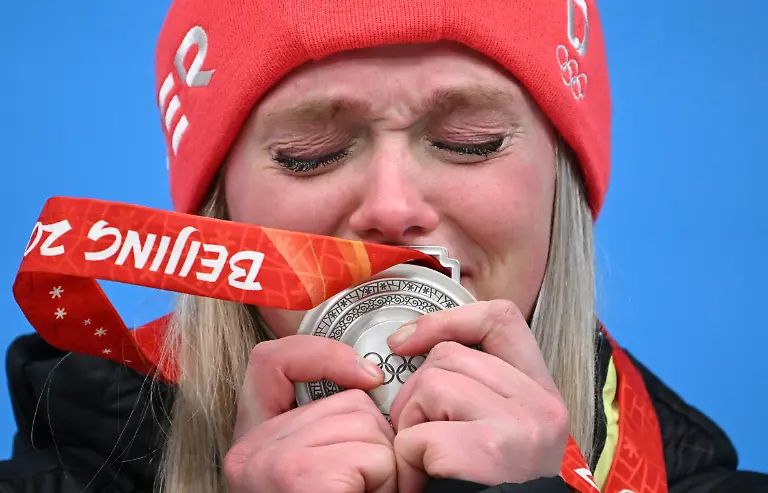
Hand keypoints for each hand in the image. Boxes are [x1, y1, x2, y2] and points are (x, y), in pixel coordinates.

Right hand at [223, 335, 397, 492]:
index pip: (270, 361)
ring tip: (367, 492)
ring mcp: (271, 461)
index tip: (368, 376)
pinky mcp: (299, 477)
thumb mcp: (316, 463)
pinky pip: (371, 455)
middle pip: (345, 400)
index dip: (323, 355)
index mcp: (250, 441)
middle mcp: (250, 449)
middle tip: (365, 480)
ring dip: (385, 464)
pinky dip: (386, 481)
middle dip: (372, 438)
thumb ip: (323, 423)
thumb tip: (370, 382)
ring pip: (365, 423)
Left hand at [387, 299, 568, 492]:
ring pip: (430, 387)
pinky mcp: (488, 451)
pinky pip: (419, 434)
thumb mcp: (500, 425)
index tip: (407, 341)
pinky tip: (428, 479)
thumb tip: (413, 345)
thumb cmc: (488, 483)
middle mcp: (540, 403)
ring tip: (427, 460)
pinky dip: (409, 459)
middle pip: (448, 357)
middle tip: (423, 436)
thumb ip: (477, 384)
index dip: (448, 320)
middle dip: (416, 394)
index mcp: (541, 391)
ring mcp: (518, 426)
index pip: (500, 318)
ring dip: (411, 426)